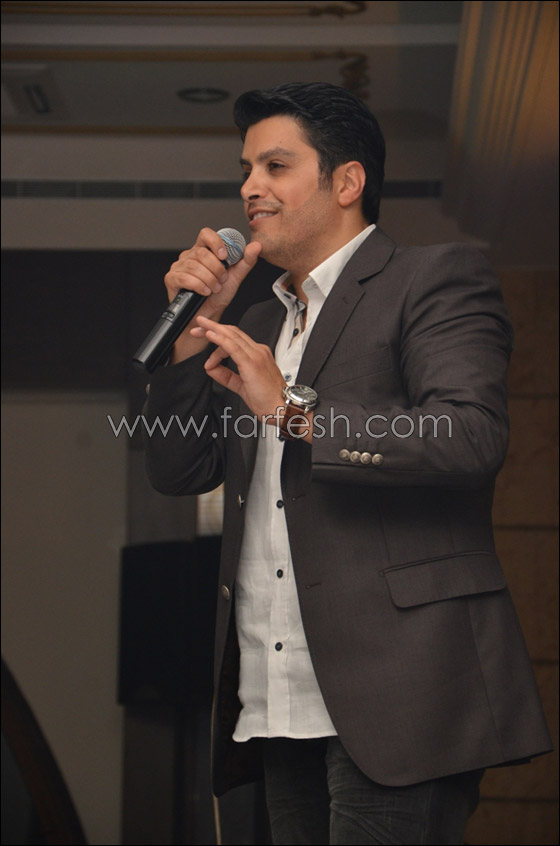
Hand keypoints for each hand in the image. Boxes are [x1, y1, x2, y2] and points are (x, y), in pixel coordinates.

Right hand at [165, 229, 261, 361]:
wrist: (208, 314)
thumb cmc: (218, 295)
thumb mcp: (235, 277)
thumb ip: (246, 261)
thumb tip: (256, 246)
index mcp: (203, 250)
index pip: (206, 234)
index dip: (216, 242)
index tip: (224, 257)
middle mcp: (189, 256)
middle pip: (202, 253)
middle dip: (216, 269)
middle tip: (221, 281)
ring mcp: (179, 266)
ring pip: (194, 266)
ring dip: (209, 280)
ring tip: (214, 289)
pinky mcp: (171, 278)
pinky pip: (184, 277)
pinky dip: (198, 286)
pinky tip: (204, 292)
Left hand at [191, 316, 285, 419]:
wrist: (281, 408)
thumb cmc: (268, 400)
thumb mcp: (241, 386)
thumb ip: (226, 376)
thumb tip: (211, 368)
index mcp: (258, 354)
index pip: (236, 338)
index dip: (219, 334)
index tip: (205, 334)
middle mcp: (258, 351)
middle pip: (233, 332)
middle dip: (213, 327)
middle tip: (198, 326)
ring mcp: (256, 355)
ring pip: (232, 336)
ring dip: (213, 330)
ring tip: (200, 328)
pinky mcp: (252, 363)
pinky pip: (233, 346)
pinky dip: (220, 339)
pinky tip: (210, 335)